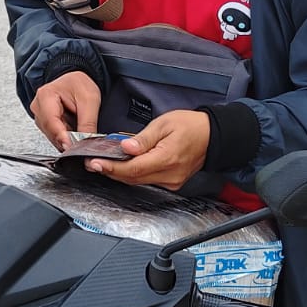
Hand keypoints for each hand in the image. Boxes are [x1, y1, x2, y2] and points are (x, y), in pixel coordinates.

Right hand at [30, 71, 100, 150]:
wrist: (75, 81)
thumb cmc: (79, 84)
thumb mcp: (89, 100)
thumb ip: (87, 123)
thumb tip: (85, 143)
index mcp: (45, 95)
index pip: (51, 121)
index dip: (62, 136)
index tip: (71, 146)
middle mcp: (38, 107)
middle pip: (51, 132)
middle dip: (68, 139)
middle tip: (83, 143)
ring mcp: (40, 116)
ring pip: (53, 137)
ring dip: (67, 139)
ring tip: (80, 130)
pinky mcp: (45, 124)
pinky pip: (55, 137)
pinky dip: (66, 137)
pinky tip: (73, 131)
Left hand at [85, 110, 211, 189]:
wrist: (212, 136)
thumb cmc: (190, 126)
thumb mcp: (164, 124)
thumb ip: (142, 138)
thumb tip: (125, 148)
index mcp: (167, 158)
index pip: (133, 168)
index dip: (112, 168)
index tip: (96, 164)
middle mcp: (169, 175)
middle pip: (133, 178)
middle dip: (111, 172)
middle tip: (93, 164)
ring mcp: (171, 181)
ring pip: (139, 181)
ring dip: (121, 174)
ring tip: (104, 163)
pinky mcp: (172, 182)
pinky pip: (147, 180)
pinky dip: (133, 174)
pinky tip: (124, 166)